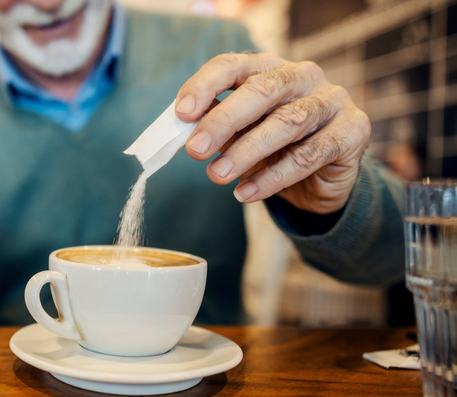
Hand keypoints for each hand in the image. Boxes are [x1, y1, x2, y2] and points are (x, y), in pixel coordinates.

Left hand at [175, 52, 370, 213]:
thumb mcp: (240, 136)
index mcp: (269, 68)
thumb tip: (183, 130)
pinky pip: (310, 155)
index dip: (206, 86)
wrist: (319, 182)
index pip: (233, 65)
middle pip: (263, 90)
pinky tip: (246, 193)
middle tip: (196, 149)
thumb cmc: (272, 149)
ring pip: (288, 122)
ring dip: (247, 151)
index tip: (181, 114)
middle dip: (224, 120)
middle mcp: (304, 76)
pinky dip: (274, 177)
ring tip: (217, 176)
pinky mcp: (353, 130)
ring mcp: (332, 100)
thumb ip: (216, 127)